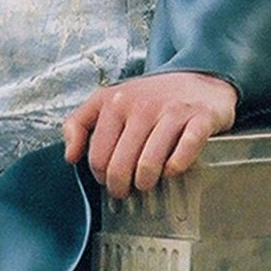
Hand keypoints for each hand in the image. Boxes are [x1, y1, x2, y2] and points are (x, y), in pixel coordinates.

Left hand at [61, 71, 236, 199]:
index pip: (97, 155)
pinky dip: (176, 168)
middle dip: (121, 186)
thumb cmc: (151, 98)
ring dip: (146, 183)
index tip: (108, 179)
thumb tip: (70, 156)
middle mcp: (141, 105)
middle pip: (120, 165)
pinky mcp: (200, 118)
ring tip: (146, 183)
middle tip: (126, 190)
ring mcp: (171, 111)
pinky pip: (184, 153)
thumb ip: (79, 123)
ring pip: (148, 164)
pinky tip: (172, 170)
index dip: (101, 176)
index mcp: (115, 102)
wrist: (199, 80)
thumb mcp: (109, 100)